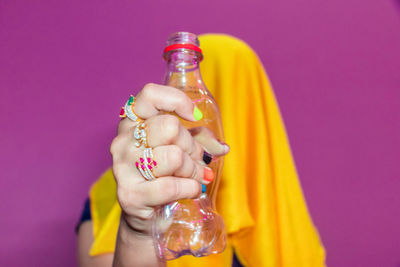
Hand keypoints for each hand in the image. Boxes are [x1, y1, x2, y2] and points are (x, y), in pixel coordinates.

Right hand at [110, 83, 227, 235]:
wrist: (147, 215)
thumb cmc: (165, 175)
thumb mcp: (182, 149)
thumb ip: (201, 140)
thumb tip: (222, 147)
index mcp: (132, 122)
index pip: (150, 94)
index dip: (177, 101)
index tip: (194, 117)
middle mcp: (123, 141)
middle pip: (170, 127)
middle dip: (192, 146)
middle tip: (196, 160)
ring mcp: (123, 168)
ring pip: (174, 156)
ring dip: (193, 169)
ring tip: (194, 176)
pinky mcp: (130, 195)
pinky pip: (171, 185)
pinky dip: (190, 188)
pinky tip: (191, 190)